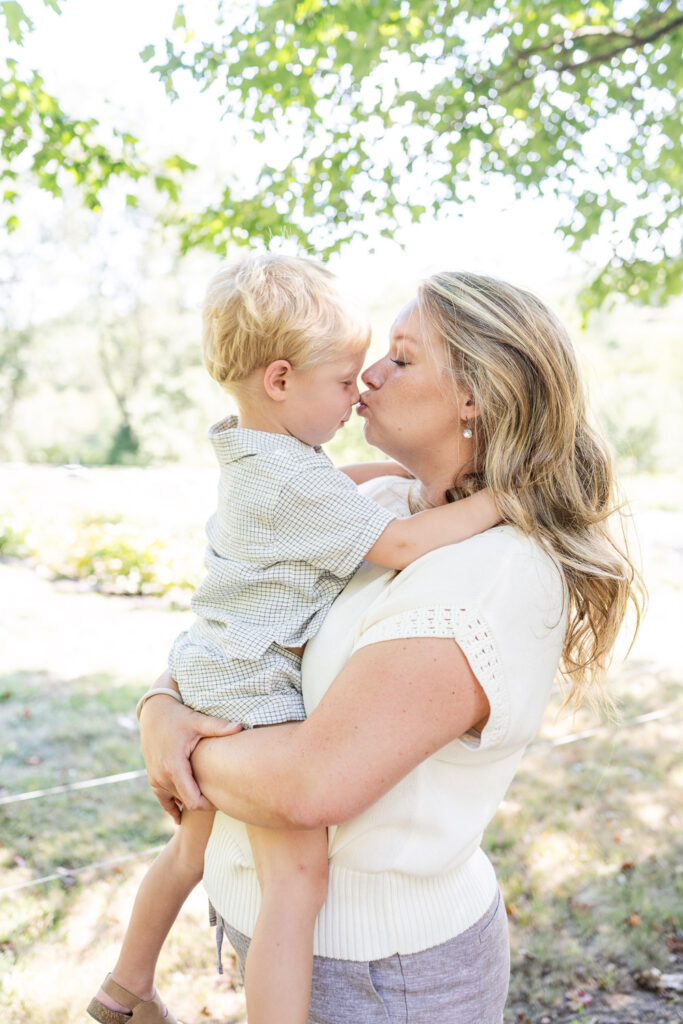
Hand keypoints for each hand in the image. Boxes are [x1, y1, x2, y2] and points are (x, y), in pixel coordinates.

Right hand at [139, 671, 241, 822]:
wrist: (154, 712)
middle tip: (223, 798)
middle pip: (187, 802)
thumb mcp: (198, 721)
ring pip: (177, 801)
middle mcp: (162, 777)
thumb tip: (240, 726)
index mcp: (174, 767)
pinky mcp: (152, 777)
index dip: (210, 805)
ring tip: (210, 799)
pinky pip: (163, 800)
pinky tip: (182, 815)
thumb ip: (218, 727)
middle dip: (204, 802)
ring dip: (191, 801)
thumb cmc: (178, 716)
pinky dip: (173, 806)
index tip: (224, 799)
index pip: (193, 801)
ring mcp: (155, 778)